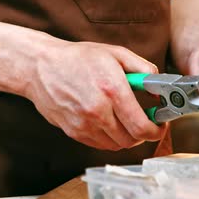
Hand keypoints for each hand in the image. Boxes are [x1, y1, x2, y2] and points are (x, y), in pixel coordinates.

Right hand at [23, 40, 165, 149]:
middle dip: (143, 133)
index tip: (159, 125)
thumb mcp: (114, 53)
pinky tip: (106, 121)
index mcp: (111, 90)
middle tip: (144, 121)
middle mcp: (97, 110)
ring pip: (116, 145)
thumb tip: (158, 88)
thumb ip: (143, 68)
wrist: (39, 66)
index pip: (142, 126)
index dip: (156, 130)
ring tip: (124, 120)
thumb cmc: (76, 58)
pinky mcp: (73, 131)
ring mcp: (83, 124)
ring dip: (125, 136)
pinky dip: (108, 137)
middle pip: (132, 140)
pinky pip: (99, 144)